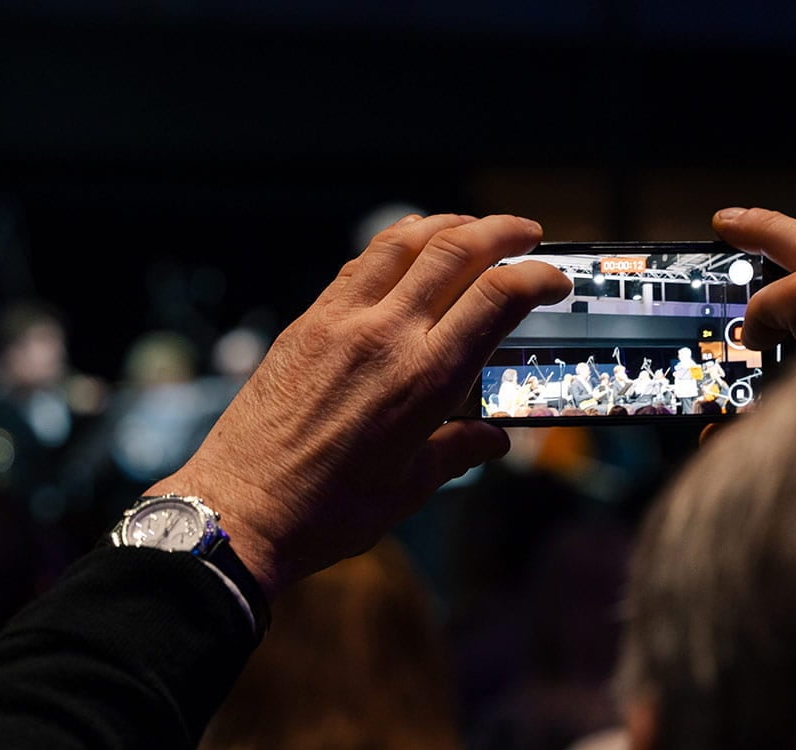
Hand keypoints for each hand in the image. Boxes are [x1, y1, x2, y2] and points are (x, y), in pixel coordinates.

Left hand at [147, 214, 571, 597]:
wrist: (240, 510)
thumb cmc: (329, 511)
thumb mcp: (410, 487)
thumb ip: (458, 452)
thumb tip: (492, 440)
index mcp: (425, 380)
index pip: (497, 298)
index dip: (536, 277)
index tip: (555, 280)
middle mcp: (386, 337)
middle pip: (455, 250)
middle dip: (502, 231)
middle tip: (527, 233)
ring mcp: (341, 322)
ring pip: (403, 242)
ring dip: (447, 224)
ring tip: (472, 227)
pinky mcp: (307, 323)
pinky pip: (360, 265)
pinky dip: (396, 247)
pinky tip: (408, 253)